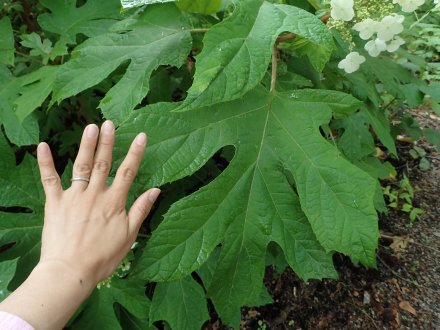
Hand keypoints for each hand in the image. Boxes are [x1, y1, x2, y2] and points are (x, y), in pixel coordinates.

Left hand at [37, 120, 159, 285]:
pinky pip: (49, 179)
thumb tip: (156, 190)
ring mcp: (74, 196)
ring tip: (90, 127)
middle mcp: (95, 194)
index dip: (135, 153)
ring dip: (86, 145)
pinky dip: (45, 162)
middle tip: (109, 123)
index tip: (141, 136)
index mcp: (114, 202)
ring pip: (81, 165)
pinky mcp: (55, 203)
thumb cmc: (102, 257)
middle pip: (103, 163)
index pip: (128, 172)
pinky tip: (43, 146)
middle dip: (107, 141)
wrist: (70, 271)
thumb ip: (141, 210)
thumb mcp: (128, 235)